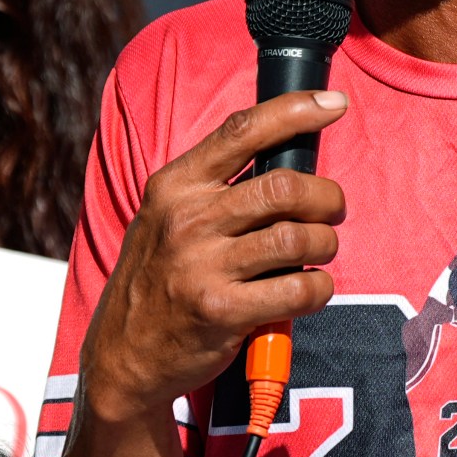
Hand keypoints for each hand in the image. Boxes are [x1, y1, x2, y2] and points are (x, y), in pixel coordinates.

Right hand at [77, 92, 349, 423]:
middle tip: (331, 212)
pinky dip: (319, 288)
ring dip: (325, 244)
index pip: (242, 130)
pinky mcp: (221, 312)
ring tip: (320, 252)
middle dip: (327, 197)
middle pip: (285, 186)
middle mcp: (186, 220)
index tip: (333, 103)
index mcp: (175, 186)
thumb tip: (288, 157)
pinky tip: (311, 289)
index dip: (296, 110)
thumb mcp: (166, 218)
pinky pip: (297, 289)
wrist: (122, 353)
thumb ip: (214, 189)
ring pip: (298, 237)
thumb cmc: (159, 279)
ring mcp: (201, 266)